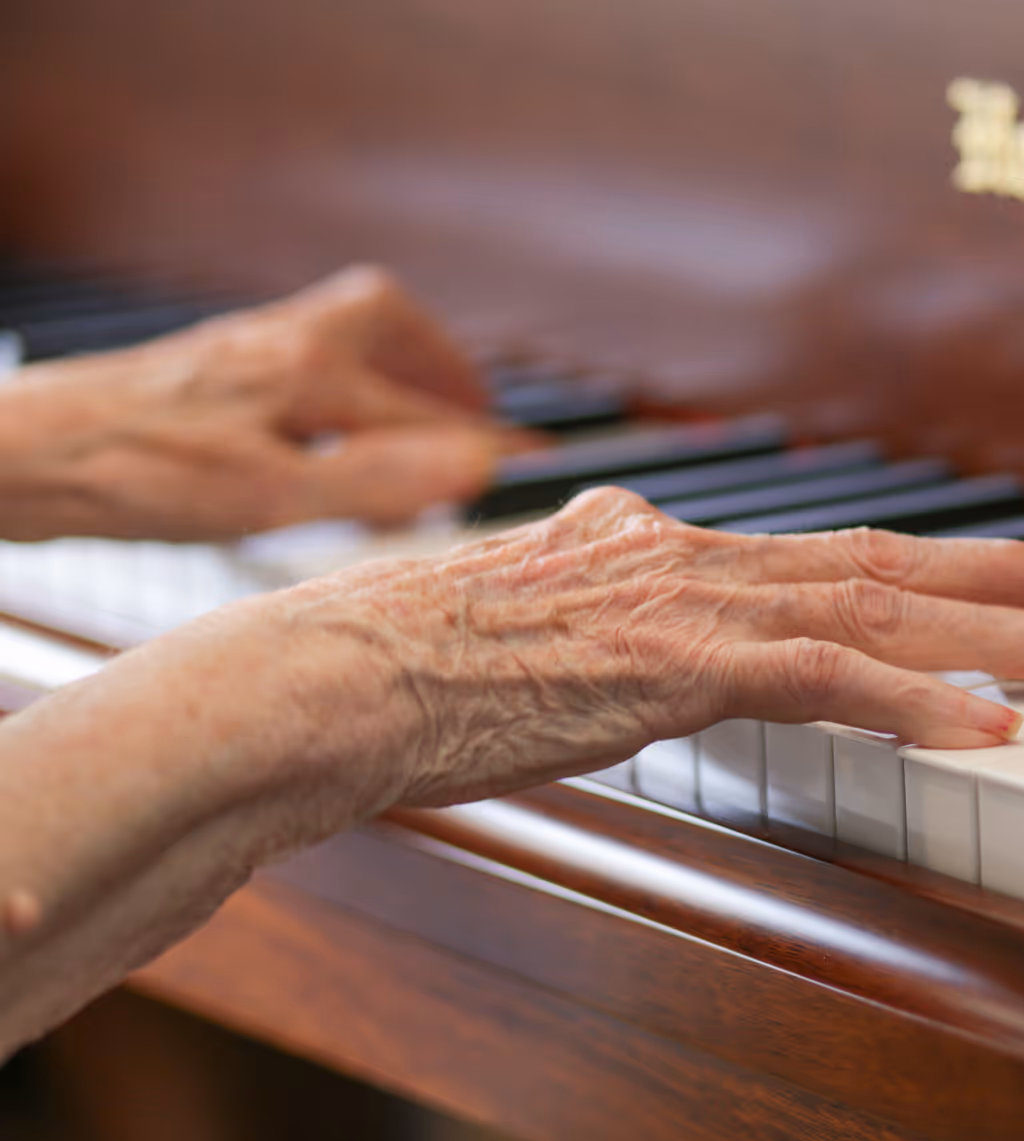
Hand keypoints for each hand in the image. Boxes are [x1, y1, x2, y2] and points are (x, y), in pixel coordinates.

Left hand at [0, 266, 507, 541]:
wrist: (25, 455)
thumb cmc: (136, 477)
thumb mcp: (271, 497)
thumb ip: (378, 479)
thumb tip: (473, 465)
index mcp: (309, 372)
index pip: (422, 409)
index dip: (483, 441)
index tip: (533, 462)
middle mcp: (281, 343)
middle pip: (384, 321)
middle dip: (439, 359)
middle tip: (473, 406)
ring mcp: (241, 349)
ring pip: (338, 331)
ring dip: (388, 362)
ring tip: (414, 416)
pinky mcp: (208, 368)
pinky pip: (300, 354)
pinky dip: (339, 380)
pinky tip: (327, 429)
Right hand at [256, 488, 1023, 808]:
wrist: (330, 677)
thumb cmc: (410, 663)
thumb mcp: (526, 610)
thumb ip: (601, 590)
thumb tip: (632, 574)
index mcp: (663, 545)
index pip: (833, 550)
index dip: (940, 563)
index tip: (1014, 574)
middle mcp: (692, 555)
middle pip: (881, 563)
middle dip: (1001, 579)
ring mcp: (688, 602)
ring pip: (877, 607)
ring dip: (991, 632)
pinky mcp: (675, 663)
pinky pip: (828, 679)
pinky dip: (918, 700)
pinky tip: (992, 725)